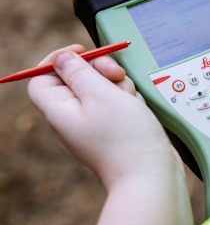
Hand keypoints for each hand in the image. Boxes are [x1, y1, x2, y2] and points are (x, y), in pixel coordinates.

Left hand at [28, 45, 192, 224]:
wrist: (152, 173)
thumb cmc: (126, 138)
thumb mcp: (101, 95)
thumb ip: (79, 72)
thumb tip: (61, 57)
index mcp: (60, 110)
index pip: (42, 77)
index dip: (58, 59)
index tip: (82, 51)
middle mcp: (74, 117)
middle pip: (76, 78)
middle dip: (98, 69)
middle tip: (115, 74)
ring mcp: (95, 123)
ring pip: (101, 87)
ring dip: (117, 85)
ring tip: (129, 99)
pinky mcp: (115, 127)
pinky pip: (117, 101)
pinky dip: (128, 99)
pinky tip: (137, 109)